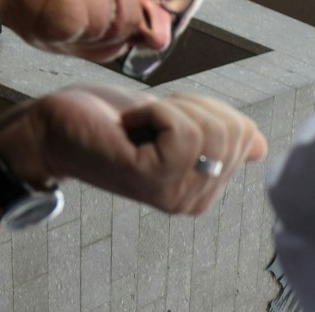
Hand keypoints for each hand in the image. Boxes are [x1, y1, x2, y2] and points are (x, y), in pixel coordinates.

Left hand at [0, 86, 267, 214]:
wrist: (56, 131)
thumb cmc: (109, 124)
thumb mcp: (174, 124)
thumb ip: (215, 137)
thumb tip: (259, 146)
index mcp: (206, 191)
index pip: (246, 135)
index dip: (207, 109)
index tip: (166, 121)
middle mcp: (196, 202)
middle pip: (232, 131)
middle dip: (192, 106)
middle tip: (150, 121)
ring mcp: (176, 195)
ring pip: (209, 129)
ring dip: (170, 108)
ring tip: (139, 126)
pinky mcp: (153, 179)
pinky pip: (182, 129)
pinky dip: (154, 111)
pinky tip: (129, 129)